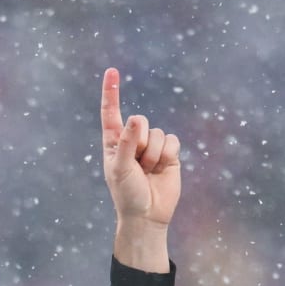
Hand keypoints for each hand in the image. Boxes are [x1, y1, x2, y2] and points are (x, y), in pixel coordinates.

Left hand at [101, 68, 179, 271]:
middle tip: (137, 165)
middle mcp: (132, 140)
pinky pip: (172, 141)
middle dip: (140, 143)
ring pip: (158, 133)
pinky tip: (161, 170)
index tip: (112, 71)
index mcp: (113, 142)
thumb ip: (126, 142)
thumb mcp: (119, 168)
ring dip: (153, 155)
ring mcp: (152, 146)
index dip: (112, 91)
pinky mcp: (169, 154)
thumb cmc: (126, 193)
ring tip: (148, 172)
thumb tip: (136, 118)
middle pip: (140, 121)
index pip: (111, 112)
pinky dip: (167, 155)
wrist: (147, 214)